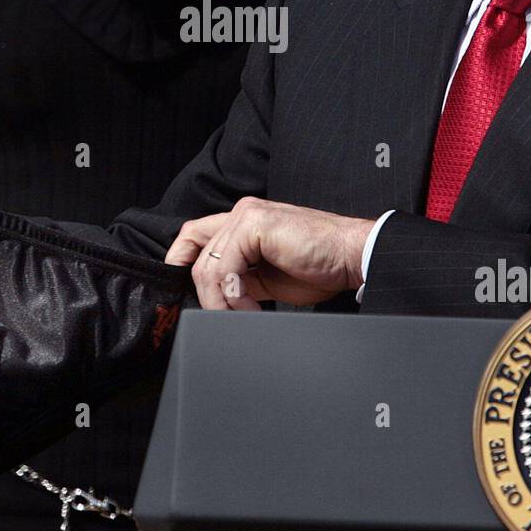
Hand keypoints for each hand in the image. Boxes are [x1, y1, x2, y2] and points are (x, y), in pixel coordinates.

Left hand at [165, 197, 373, 309]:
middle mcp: (243, 213)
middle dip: (204, 294)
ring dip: (221, 300)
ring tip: (245, 314)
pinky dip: (233, 294)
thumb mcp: (269, 279)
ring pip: (208, 265)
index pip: (196, 235)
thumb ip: (241, 280)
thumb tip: (217, 300)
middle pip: (197, 254)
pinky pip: (224, 268)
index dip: (179, 260)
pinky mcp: (255, 224)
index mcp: (245, 223)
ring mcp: (248, 215)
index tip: (178, 292)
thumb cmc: (321, 266)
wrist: (352, 257)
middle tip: (223, 317)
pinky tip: (252, 306)